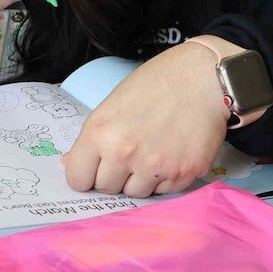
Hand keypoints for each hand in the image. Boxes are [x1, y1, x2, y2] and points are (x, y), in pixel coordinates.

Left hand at [63, 44, 229, 197]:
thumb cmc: (153, 86)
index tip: (95, 168)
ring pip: (135, 193)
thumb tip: (70, 164)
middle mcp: (124, 154)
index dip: (86, 174)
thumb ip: (91, 139)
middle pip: (106, 189)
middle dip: (114, 176)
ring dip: (140, 179)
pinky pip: (164, 191)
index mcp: (100, 134)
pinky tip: (171, 154)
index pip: (78, 179)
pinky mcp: (184, 174)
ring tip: (151, 152)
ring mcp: (155, 167)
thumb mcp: (110, 106)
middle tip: (129, 154)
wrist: (202, 78)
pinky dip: (165, 179)